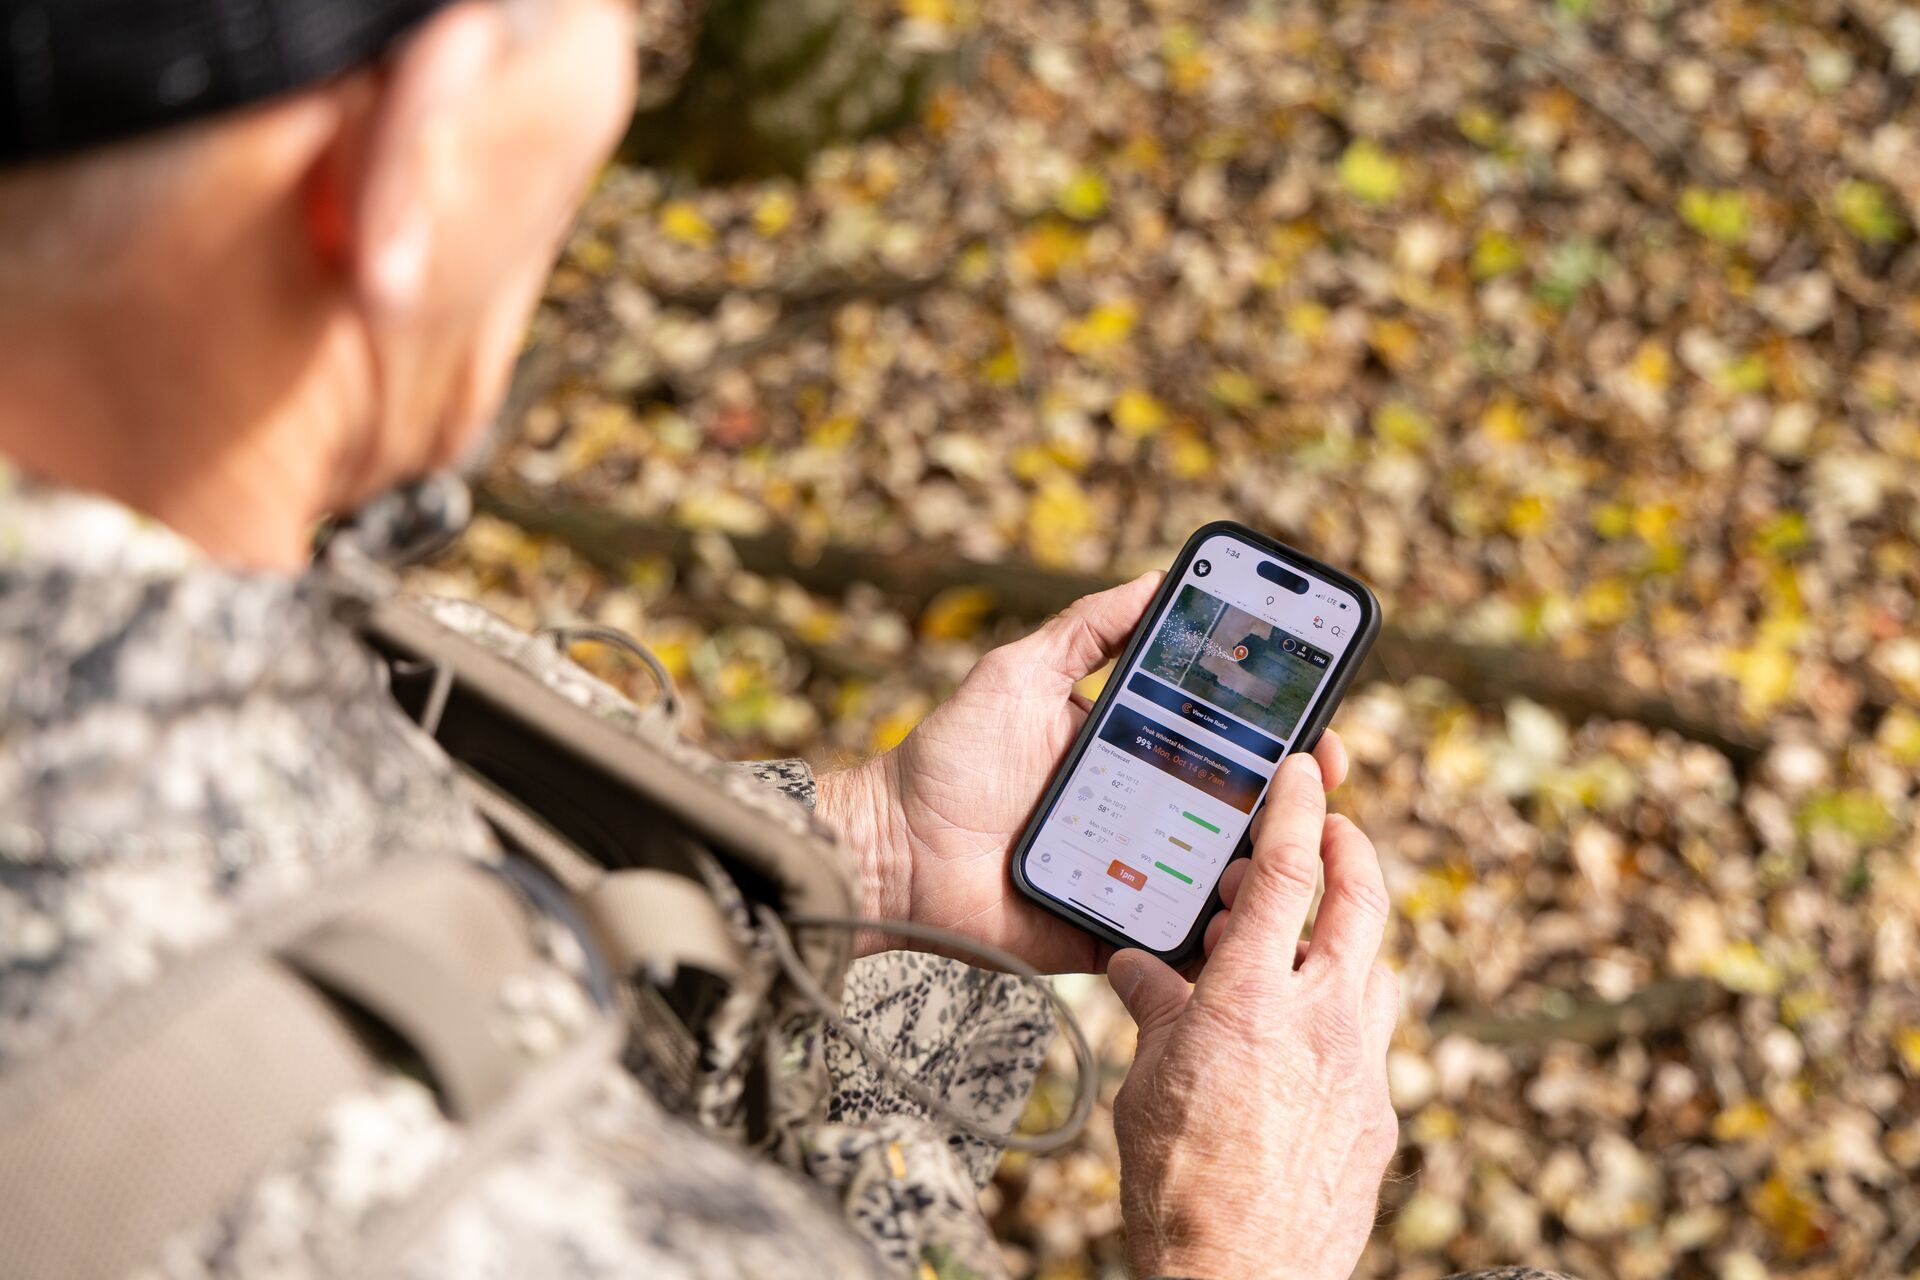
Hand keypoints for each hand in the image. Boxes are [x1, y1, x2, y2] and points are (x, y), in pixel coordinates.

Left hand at [815, 573, 1349, 972]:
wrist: (891, 852)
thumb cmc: (948, 760)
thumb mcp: (1019, 672)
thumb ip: (1087, 629)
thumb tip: (1158, 578)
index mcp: (1127, 754)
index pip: (1218, 741)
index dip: (1271, 730)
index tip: (1315, 715)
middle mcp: (1140, 816)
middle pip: (1237, 810)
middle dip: (1292, 796)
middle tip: (1324, 776)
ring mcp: (1131, 878)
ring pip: (1221, 876)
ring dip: (1266, 859)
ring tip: (1296, 837)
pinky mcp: (1112, 934)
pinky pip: (1177, 942)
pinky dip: (1219, 932)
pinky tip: (1252, 908)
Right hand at [1106, 752, 1398, 1278]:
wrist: (1239, 1278)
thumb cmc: (1178, 1184)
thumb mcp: (1146, 1083)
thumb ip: (1154, 1011)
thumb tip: (1137, 970)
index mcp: (1251, 1002)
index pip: (1288, 876)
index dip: (1299, 810)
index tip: (1303, 772)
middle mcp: (1321, 1023)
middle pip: (1362, 904)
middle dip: (1352, 848)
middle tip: (1335, 826)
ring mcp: (1361, 1070)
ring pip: (1379, 970)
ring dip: (1354, 935)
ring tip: (1318, 931)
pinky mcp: (1379, 1115)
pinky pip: (1373, 1040)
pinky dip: (1346, 1014)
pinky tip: (1309, 1034)